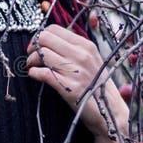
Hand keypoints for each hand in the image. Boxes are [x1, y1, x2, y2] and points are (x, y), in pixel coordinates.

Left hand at [26, 25, 128, 142]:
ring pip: (41, 54)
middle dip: (32, 47)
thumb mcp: (91, 60)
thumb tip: (49, 39)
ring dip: (31, 61)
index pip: (54, 29)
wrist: (110, 112)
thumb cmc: (97, 86)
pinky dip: (34, 73)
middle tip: (31, 56)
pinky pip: (42, 73)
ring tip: (33, 67)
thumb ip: (73, 49)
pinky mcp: (68, 87)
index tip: (37, 46)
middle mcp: (81, 55)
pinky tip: (35, 75)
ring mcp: (75, 70)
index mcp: (86, 45)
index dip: (40, 36)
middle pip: (44, 38)